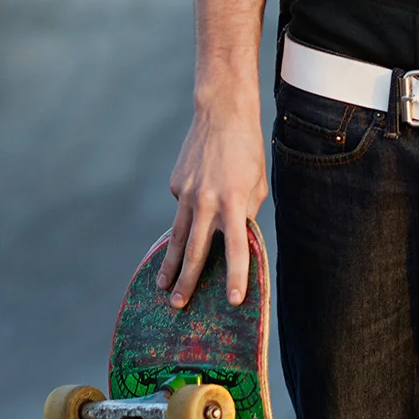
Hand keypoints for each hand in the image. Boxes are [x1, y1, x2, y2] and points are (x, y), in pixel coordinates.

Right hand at [158, 89, 266, 307]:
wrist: (221, 113)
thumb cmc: (247, 149)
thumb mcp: (256, 183)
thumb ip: (246, 212)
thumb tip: (235, 237)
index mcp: (235, 201)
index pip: (236, 248)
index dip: (236, 276)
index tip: (233, 300)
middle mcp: (207, 201)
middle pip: (196, 250)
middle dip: (188, 281)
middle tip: (179, 305)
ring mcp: (187, 193)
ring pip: (178, 237)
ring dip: (170, 264)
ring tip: (162, 286)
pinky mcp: (176, 185)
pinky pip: (183, 209)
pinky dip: (188, 217)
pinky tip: (195, 207)